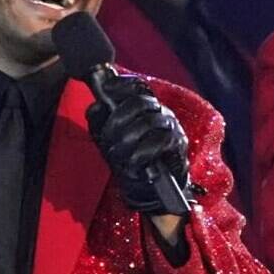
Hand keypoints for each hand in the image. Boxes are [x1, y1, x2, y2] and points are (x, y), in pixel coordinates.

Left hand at [86, 74, 190, 214]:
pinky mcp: (178, 144)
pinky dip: (141, 153)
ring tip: (118, 154)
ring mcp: (171, 126)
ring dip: (127, 140)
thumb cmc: (128, 160)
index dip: (122, 84)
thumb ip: (99, 122)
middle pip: (140, 102)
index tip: (105, 89)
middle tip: (108, 138)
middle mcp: (160, 112)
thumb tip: (95, 105)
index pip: (137, 86)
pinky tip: (133, 162)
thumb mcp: (107, 140)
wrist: (148, 188)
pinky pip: (159, 142)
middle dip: (118, 119)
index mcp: (144, 107)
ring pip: (149, 121)